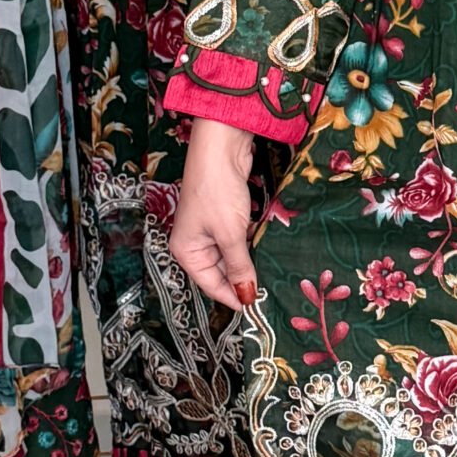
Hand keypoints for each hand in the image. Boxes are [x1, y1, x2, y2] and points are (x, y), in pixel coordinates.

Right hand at [170, 118, 257, 309]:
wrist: (221, 148)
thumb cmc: (218, 192)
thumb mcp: (231, 234)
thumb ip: (239, 266)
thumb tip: (247, 295)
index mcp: (186, 252)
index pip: (211, 285)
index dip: (234, 296)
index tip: (257, 307)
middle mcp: (194, 244)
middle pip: (221, 272)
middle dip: (243, 279)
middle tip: (269, 291)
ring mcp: (209, 230)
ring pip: (232, 256)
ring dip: (249, 262)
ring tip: (271, 275)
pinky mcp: (224, 217)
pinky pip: (237, 241)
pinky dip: (250, 246)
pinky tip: (266, 252)